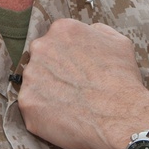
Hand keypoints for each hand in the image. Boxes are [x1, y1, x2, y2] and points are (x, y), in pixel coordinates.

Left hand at [18, 18, 148, 148]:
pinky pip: (32, 107)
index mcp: (62, 30)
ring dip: (47, 92)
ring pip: (34, 83)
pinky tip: (64, 118)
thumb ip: (97, 31)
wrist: (120, 115)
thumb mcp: (119, 42)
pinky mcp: (27, 103)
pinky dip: (44, 114)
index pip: (56, 39)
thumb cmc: (122, 79)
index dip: (67, 56)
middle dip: (53, 71)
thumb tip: (90, 31)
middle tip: (73, 87)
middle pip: (41, 58)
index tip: (77, 69)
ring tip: (70, 104)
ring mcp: (31, 76)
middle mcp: (41, 48)